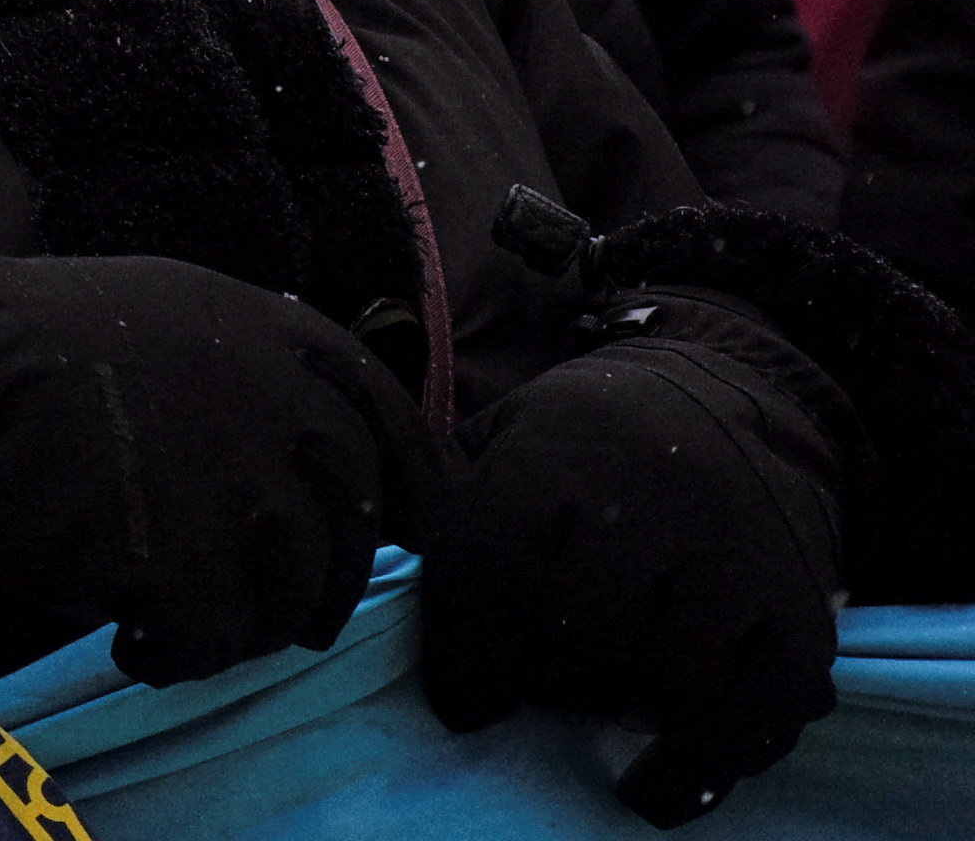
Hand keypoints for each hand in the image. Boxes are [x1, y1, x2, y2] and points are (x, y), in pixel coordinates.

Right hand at [0, 249, 430, 687]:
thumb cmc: (20, 340)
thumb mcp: (162, 311)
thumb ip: (248, 370)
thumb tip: (312, 454)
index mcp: (277, 338)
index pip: (393, 427)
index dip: (412, 491)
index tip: (405, 536)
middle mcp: (281, 407)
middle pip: (351, 527)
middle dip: (318, 581)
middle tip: (266, 608)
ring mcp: (242, 485)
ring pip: (291, 597)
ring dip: (242, 621)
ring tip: (173, 617)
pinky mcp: (188, 560)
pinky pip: (214, 641)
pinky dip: (174, 653)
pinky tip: (127, 637)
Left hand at [422, 328, 847, 825]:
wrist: (723, 400)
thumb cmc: (580, 441)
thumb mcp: (499, 435)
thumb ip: (443, 500)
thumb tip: (376, 573)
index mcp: (559, 454)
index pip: (493, 569)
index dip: (465, 654)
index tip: (461, 705)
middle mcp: (656, 504)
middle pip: (581, 635)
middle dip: (543, 683)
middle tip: (532, 693)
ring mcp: (738, 560)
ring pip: (671, 680)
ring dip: (622, 715)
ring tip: (596, 716)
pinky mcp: (804, 613)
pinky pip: (766, 710)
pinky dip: (712, 760)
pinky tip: (663, 780)